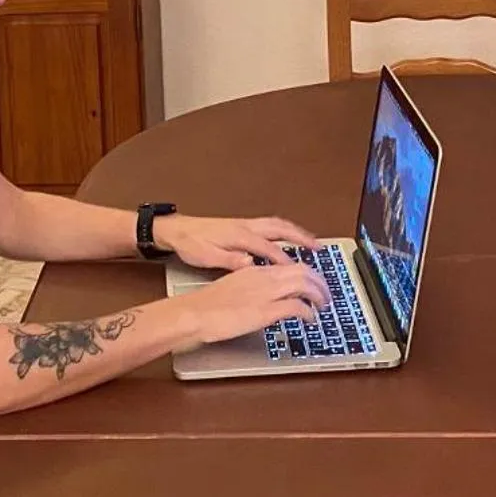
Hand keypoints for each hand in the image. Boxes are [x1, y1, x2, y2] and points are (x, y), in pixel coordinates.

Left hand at [159, 213, 318, 269]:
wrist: (176, 229)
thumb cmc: (191, 244)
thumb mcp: (206, 256)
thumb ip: (229, 260)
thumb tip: (251, 263)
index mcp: (239, 235)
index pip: (269, 248)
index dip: (286, 260)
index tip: (300, 273)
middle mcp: (246, 226)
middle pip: (280, 229)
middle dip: (301, 238)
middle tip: (319, 248)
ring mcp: (245, 224)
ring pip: (277, 224)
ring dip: (296, 232)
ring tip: (311, 242)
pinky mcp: (242, 225)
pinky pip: (270, 225)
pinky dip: (284, 230)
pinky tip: (288, 238)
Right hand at [180, 262, 329, 348]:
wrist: (195, 313)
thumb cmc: (208, 304)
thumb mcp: (235, 287)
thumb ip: (254, 287)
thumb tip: (267, 294)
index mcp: (257, 270)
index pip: (292, 265)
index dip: (310, 273)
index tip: (316, 282)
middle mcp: (265, 277)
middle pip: (304, 271)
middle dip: (321, 283)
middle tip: (326, 295)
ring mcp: (266, 293)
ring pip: (305, 285)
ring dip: (319, 295)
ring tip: (323, 306)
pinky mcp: (266, 311)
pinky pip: (297, 307)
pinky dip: (308, 313)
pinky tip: (310, 319)